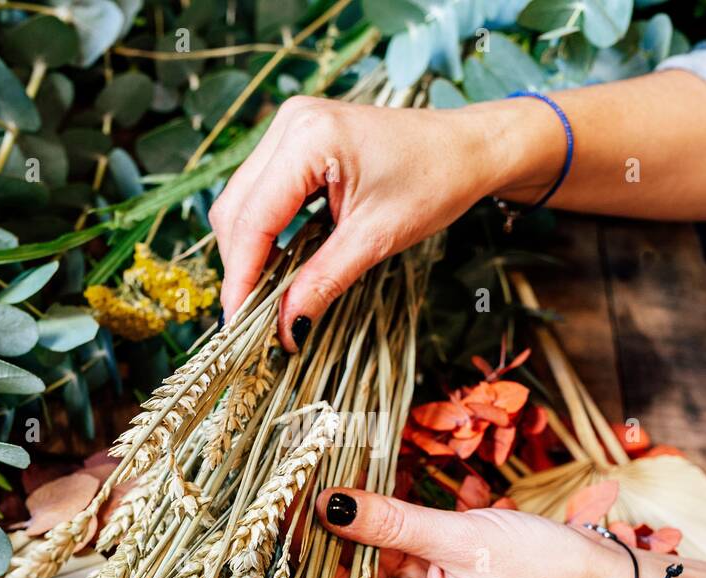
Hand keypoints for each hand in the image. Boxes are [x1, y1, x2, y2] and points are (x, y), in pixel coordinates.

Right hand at [209, 96, 562, 349]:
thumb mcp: (377, 238)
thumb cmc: (436, 180)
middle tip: (253, 319)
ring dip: (249, 251)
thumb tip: (286, 327)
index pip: (253, 218)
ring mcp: (290, 127)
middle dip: (241, 267)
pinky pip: (262, 192)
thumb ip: (323, 281)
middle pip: (237, 209)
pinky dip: (264, 232)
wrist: (468, 148)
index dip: (242, 276)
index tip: (241, 324)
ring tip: (265, 297)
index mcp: (308, 138)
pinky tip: (277, 265)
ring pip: (243, 201)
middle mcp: (290, 123)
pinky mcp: (297, 139)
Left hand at [316, 487, 608, 577]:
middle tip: (305, 474)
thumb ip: (391, 522)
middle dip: (333, 527)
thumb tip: (327, 504)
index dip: (308, 547)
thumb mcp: (460, 539)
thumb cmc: (545, 571)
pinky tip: (386, 488)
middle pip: (352, 575)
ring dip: (364, 519)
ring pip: (375, 558)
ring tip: (331, 473)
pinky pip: (404, 551)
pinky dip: (395, 521)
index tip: (281, 502)